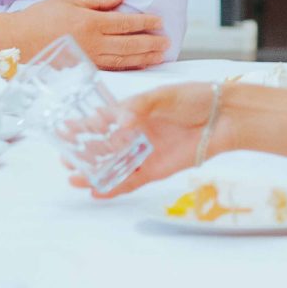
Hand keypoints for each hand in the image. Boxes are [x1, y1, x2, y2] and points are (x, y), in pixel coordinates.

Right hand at [0, 0, 167, 70]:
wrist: (17, 41)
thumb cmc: (40, 18)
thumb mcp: (69, 0)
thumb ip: (97, 0)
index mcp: (90, 23)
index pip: (125, 23)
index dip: (145, 22)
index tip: (159, 22)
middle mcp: (93, 43)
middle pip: (130, 44)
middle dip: (151, 42)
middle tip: (168, 42)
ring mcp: (89, 59)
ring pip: (124, 59)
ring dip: (145, 57)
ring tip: (161, 55)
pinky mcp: (83, 70)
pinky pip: (111, 70)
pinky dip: (129, 68)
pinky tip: (140, 66)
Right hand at [67, 83, 220, 198]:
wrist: (223, 117)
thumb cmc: (194, 99)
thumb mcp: (163, 96)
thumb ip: (139, 108)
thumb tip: (119, 122)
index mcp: (132, 112)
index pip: (101, 120)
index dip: (82, 126)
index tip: (63, 130)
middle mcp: (135, 134)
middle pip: (103, 146)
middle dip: (83, 153)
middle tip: (65, 160)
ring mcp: (144, 153)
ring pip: (113, 166)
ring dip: (94, 173)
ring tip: (74, 179)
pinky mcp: (156, 169)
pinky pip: (131, 181)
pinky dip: (114, 187)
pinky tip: (97, 192)